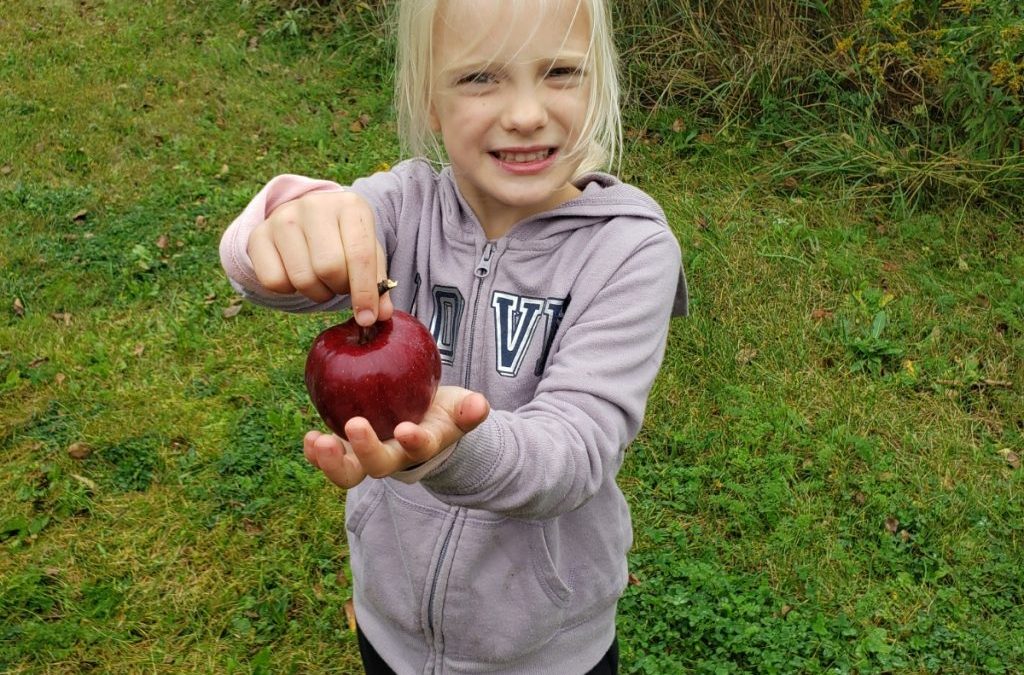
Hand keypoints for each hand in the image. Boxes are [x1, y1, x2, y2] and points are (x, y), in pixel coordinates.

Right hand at [247, 190, 392, 325]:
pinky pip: (274, 282)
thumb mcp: (367, 252)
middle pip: (329, 268)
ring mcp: (283, 217)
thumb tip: (380, 315)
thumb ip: (377, 283)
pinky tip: (296, 275)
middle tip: (339, 284)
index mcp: (350, 206)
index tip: (367, 318)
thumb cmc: (344, 239)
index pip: (359, 255)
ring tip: (321, 279)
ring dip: (316, 292)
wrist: (307, 217)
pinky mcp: (258, 235)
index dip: (365, 292)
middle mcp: (314, 205)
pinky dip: (289, 290)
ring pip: (302, 278)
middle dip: (339, 288)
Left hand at [303, 387, 489, 487]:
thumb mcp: (460, 408)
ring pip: (349, 473)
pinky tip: (308, 437)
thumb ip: (470, 409)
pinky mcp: (348, 452)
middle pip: (378, 466)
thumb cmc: (441, 413)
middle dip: (366, 450)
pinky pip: (330, 458)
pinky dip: (316, 454)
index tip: (406, 429)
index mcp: (423, 445)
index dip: (415, 441)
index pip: (421, 447)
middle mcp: (394, 457)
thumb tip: (480, 405)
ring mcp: (368, 457)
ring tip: (317, 442)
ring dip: (332, 462)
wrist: (421, 425)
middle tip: (354, 425)